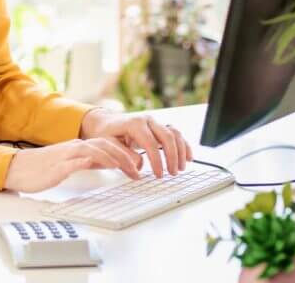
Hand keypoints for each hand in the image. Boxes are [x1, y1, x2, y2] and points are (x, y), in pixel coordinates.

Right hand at [3, 138, 144, 192]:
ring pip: (93, 150)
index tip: (138, 166)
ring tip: (126, 168)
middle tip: (138, 169)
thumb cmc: (43, 169)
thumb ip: (89, 160)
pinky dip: (88, 161)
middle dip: (125, 156)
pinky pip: (75, 161)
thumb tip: (108, 162)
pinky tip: (99, 165)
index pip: (107, 145)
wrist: (19, 169)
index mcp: (79, 146)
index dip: (125, 153)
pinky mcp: (58, 166)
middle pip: (105, 145)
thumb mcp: (72, 163)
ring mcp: (66, 155)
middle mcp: (75, 147)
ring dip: (112, 158)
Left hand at [78, 109, 192, 177]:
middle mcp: (147, 120)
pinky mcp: (159, 126)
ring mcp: (154, 122)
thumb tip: (139, 167)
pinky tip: (188, 157)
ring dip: (180, 151)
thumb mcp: (108, 144)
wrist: (105, 122)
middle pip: (167, 136)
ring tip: (180, 168)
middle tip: (172, 173)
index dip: (157, 161)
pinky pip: (176, 133)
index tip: (159, 175)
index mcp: (134, 123)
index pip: (150, 143)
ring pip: (174, 133)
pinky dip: (184, 145)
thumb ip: (123, 155)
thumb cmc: (105, 134)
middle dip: (172, 156)